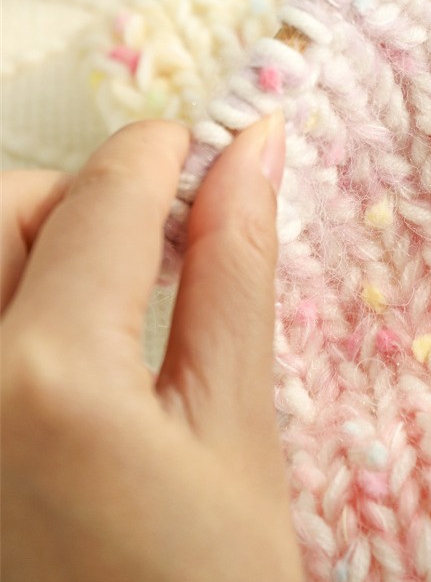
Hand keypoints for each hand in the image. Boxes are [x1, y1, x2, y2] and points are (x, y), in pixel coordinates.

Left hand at [0, 117, 302, 581]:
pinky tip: (53, 352)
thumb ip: (235, 271)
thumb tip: (255, 153)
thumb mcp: (236, 429)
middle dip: (80, 196)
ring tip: (101, 301)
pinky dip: (4, 307)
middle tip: (153, 244)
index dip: (168, 153)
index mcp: (50, 379)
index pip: (106, 195)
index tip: (207, 152)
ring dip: (30, 245)